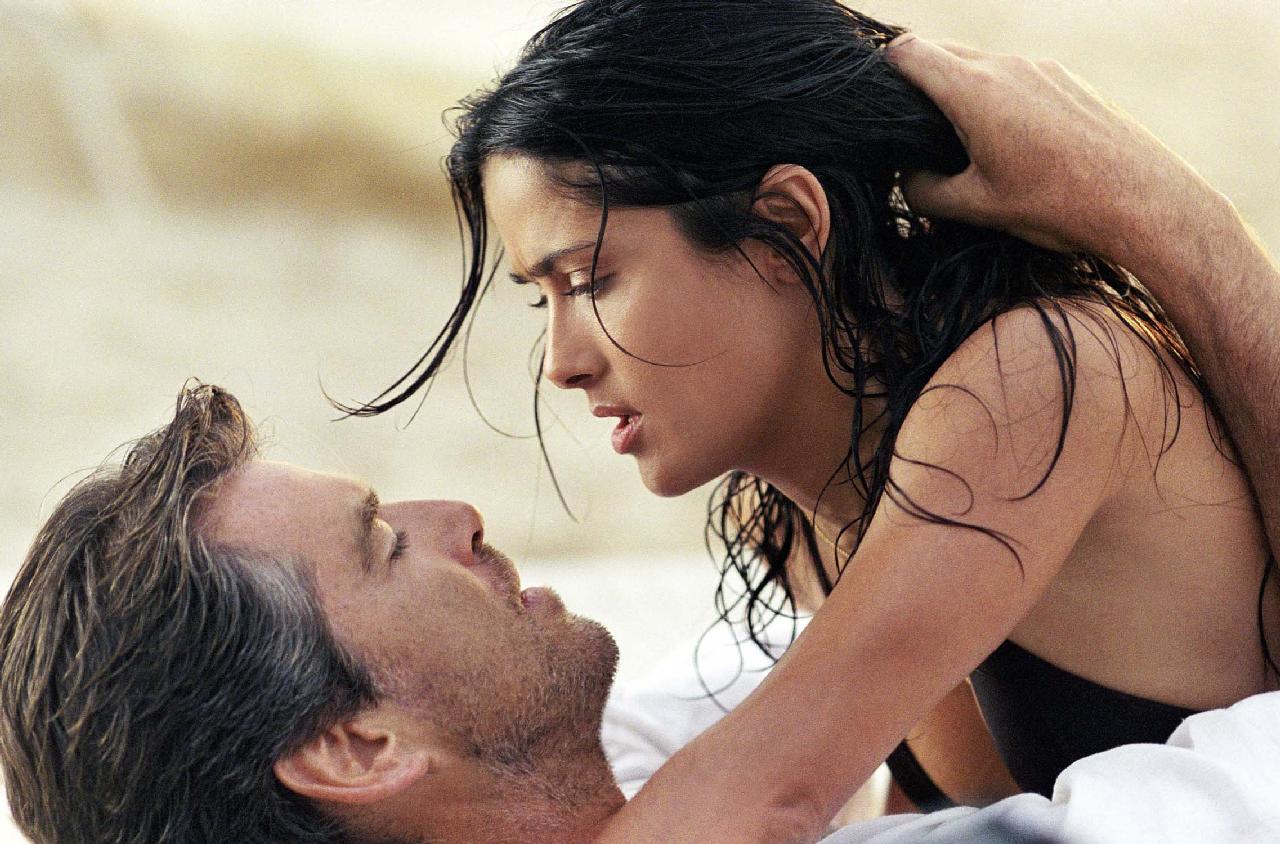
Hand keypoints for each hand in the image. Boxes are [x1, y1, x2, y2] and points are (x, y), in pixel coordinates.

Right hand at [884, 34, 1222, 265]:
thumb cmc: (1056, 205)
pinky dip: (993, 94)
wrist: (1142, 199)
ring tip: (956, 138)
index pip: (908, 52)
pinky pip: (1013, 74)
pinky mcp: (1065, 80)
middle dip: (917, 79)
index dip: (883, 71)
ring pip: (979, 61)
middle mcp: (1006, 67)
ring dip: (957, 87)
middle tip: (908, 127)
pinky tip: (1004, 139)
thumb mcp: (976, 207)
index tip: (877, 103)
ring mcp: (1040, 68)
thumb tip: (906, 177)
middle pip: (941, 50)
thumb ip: (924, 191)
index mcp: (974, 91)